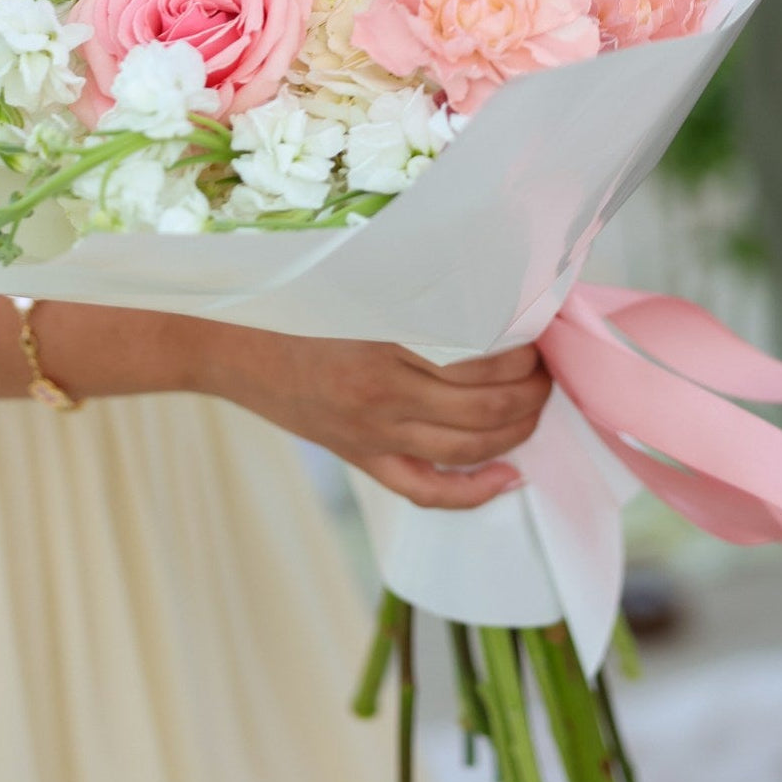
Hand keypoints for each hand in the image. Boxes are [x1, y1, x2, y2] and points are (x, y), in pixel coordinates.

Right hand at [206, 329, 550, 509]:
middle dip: (533, 392)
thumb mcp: (361, 289)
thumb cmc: (298, 304)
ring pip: (470, 448)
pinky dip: (477, 492)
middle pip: (486, 409)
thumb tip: (492, 299)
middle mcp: (383, 396)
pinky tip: (510, 478)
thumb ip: (420, 297)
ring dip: (519, 430)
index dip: (524, 352)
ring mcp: (374, 435)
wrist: (233, 344)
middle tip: (548, 369)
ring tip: (537, 405)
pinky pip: (429, 491)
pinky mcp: (363, 459)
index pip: (481, 361)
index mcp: (385, 344)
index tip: (540, 333)